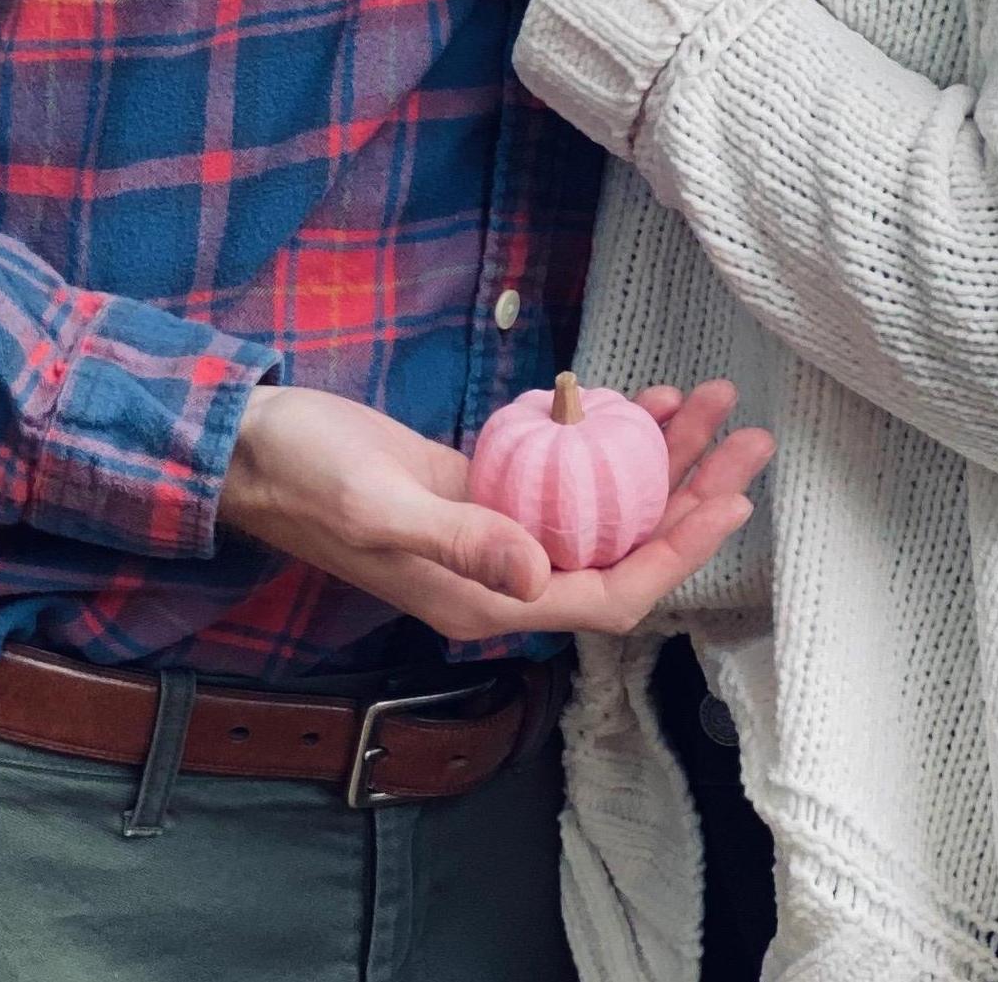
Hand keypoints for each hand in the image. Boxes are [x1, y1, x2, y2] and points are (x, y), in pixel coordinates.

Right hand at [218, 379, 772, 642]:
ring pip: (600, 503)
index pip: (609, 594)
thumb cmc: (305, 481)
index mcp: (486, 602)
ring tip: (709, 402)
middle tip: (746, 436)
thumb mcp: (381, 509)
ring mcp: (493, 529)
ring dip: (658, 456)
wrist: (250, 448)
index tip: (730, 498)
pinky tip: (637, 396)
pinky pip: (563, 468)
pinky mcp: (479, 487)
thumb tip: (541, 573)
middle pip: (622, 546)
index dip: (676, 553)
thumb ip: (462, 541)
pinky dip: (604, 434)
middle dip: (690, 494)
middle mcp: (502, 575)